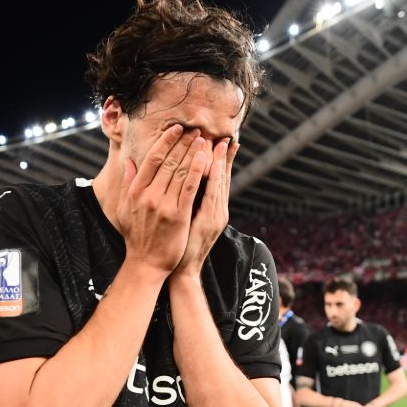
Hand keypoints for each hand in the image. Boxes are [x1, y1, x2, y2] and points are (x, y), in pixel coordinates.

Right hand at [117, 125, 208, 276]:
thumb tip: (129, 162)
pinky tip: (206, 159)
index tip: (176, 128)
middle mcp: (148, 195)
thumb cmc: (136, 236)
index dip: (165, 141)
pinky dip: (198, 171)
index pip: (152, 158)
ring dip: (193, 152)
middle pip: (169, 162)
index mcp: (135, 191)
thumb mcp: (125, 209)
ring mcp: (163, 205)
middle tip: (195, 129)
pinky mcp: (178, 216)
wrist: (146, 263)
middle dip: (183, 143)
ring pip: (181, 172)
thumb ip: (127, 185)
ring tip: (203, 139)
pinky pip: (190, 188)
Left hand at [173, 137, 236, 275]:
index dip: (220, 160)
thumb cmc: (180, 244)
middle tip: (226, 137)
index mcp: (212, 208)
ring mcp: (215, 215)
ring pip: (218, 183)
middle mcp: (217, 210)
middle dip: (224, 157)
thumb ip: (186, 199)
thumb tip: (182, 179)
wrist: (181, 270)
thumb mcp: (186, 219)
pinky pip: (211, 195)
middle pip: (221, 178)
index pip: (217, 178)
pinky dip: (213, 179)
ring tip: (221, 143)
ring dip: (220, 162)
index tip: (222, 142)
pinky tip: (213, 164)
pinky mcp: (209, 221)